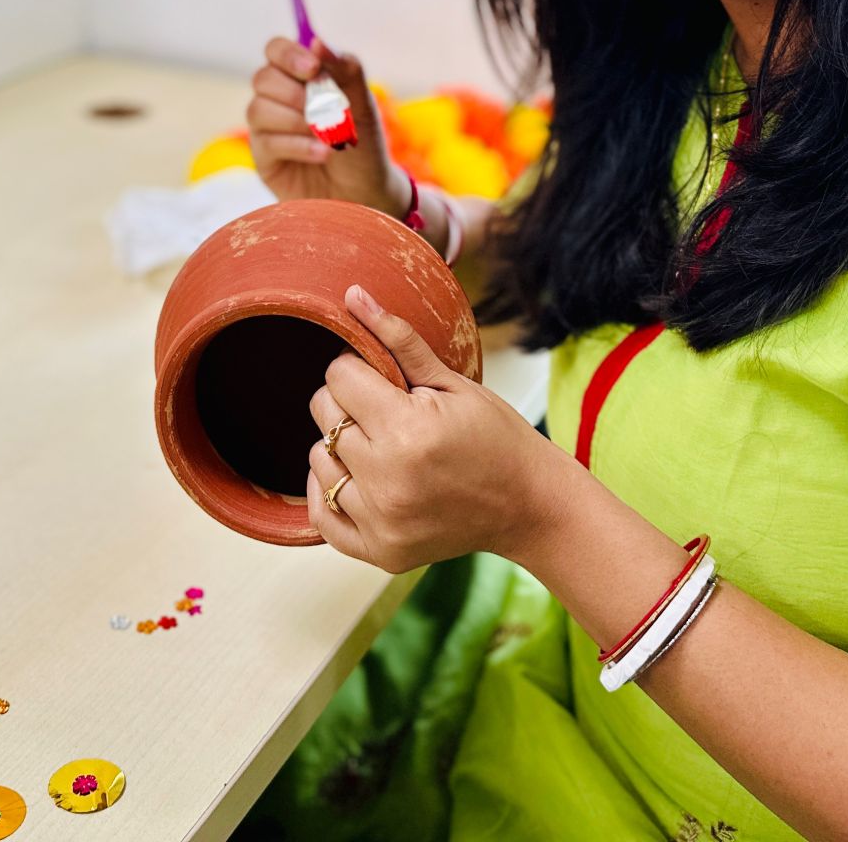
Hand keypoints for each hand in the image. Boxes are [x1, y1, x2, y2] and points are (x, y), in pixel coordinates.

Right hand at [245, 37, 402, 214]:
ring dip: (297, 120)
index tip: (313, 69)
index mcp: (300, 78)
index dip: (289, 54)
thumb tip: (316, 41)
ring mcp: (267, 129)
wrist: (367, 193)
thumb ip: (344, 68)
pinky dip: (298, 145)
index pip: (276, 50)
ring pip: (257, 109)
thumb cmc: (364, 145)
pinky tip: (323, 153)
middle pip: (262, 78)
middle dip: (294, 93)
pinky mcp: (264, 158)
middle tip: (323, 110)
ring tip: (328, 136)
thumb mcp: (362, 103)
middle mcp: (278, 99)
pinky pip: (266, 142)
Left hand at [306, 284, 566, 572]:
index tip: (383, 377)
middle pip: (324, 415)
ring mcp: (382, 521)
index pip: (339, 377)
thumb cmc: (496, 436)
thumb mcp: (452, 381)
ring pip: (318, 460)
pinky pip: (322, 514)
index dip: (357, 368)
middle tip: (384, 408)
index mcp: (408, 429)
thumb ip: (398, 339)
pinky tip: (358, 475)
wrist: (529, 504)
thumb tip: (353, 296)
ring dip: (339, 444)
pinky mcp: (380, 550)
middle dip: (347, 401)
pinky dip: (329, 489)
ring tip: (382, 443)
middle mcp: (388, 479)